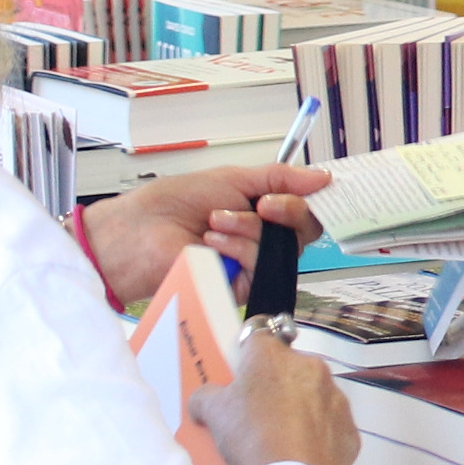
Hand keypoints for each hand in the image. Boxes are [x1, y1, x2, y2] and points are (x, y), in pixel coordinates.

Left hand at [82, 162, 328, 306]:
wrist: (141, 232)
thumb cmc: (174, 203)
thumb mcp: (232, 179)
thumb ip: (279, 178)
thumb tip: (322, 178)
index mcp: (261, 209)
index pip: (304, 208)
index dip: (311, 200)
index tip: (311, 188)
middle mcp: (263, 237)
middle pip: (304, 229)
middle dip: (286, 211)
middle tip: (262, 204)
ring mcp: (254, 263)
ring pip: (284, 248)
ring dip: (250, 228)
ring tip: (216, 221)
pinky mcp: (242, 286)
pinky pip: (263, 267)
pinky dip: (240, 249)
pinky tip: (214, 242)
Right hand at [192, 328, 358, 464]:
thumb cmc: (252, 437)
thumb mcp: (213, 414)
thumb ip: (206, 397)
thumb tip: (202, 399)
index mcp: (273, 357)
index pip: (257, 336)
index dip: (247, 352)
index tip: (241, 367)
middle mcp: (310, 367)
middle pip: (286, 367)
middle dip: (272, 384)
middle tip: (254, 412)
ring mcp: (334, 397)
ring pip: (312, 394)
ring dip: (297, 408)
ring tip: (276, 437)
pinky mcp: (349, 427)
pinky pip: (329, 424)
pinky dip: (316, 434)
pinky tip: (298, 453)